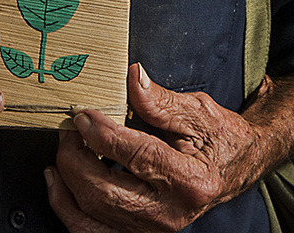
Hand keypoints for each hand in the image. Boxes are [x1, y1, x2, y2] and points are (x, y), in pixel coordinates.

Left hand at [46, 63, 265, 232]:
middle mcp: (170, 213)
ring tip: (63, 148)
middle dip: (77, 157)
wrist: (235, 168)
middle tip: (69, 128)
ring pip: (94, 214)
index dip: (103, 134)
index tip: (83, 114)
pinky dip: (68, 208)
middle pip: (107, 192)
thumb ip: (160, 100)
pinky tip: (58, 181)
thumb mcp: (197, 112)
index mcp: (188, 180)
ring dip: (67, 180)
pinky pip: (92, 231)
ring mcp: (153, 229)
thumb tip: (133, 77)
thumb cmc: (218, 139)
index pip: (135, 157)